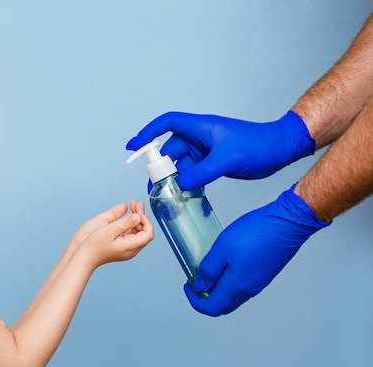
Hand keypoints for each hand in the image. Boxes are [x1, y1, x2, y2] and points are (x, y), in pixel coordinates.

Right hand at [76, 201, 153, 265]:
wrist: (84, 257)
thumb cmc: (94, 246)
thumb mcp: (108, 231)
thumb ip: (124, 223)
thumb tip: (138, 216)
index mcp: (130, 247)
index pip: (148, 234)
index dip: (146, 221)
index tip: (137, 211)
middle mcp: (131, 248)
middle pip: (144, 231)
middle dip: (142, 216)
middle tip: (136, 204)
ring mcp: (127, 247)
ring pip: (138, 231)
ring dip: (137, 217)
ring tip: (133, 205)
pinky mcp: (121, 244)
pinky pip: (131, 232)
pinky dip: (131, 222)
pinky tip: (128, 213)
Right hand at [126, 111, 315, 190]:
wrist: (280, 149)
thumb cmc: (258, 144)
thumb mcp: (228, 159)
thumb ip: (203, 172)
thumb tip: (181, 184)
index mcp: (200, 127)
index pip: (167, 124)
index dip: (148, 133)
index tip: (134, 145)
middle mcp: (200, 138)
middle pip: (171, 150)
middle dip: (161, 166)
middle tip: (155, 185)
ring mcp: (206, 151)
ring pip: (182, 165)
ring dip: (175, 178)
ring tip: (168, 194)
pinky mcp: (212, 164)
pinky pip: (193, 173)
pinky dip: (188, 183)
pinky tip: (185, 195)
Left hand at [185, 184, 329, 315]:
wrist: (286, 224)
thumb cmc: (256, 233)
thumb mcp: (222, 249)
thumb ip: (209, 270)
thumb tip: (200, 287)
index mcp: (236, 287)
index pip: (212, 308)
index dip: (196, 301)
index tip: (189, 286)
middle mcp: (249, 290)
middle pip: (223, 305)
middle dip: (206, 296)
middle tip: (197, 280)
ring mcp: (259, 282)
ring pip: (234, 295)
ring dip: (219, 288)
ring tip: (210, 268)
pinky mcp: (265, 273)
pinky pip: (243, 285)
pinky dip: (230, 281)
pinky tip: (226, 263)